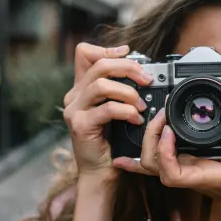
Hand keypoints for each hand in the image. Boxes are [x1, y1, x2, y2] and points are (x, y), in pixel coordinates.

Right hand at [63, 43, 152, 183]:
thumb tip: (142, 73)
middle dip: (128, 68)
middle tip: (147, 79)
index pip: (84, 54)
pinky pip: (107, 109)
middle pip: (99, 65)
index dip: (107, 49)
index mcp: (81, 88)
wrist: (100, 171)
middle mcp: (74, 96)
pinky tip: (136, 119)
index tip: (129, 53)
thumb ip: (120, 91)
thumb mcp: (115, 110)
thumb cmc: (111, 141)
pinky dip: (126, 111)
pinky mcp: (81, 125)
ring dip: (128, 92)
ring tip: (141, 104)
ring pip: (102, 85)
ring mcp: (75, 110)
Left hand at [112, 101, 220, 217]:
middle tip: (164, 113)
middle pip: (152, 164)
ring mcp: (184, 170)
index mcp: (202, 175)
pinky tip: (123, 155)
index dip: (164, 152)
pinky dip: (138, 158)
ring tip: (158, 116)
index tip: (170, 130)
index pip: (170, 172)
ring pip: (149, 162)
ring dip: (147, 139)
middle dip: (151, 137)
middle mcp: (188, 173)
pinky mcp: (185, 164)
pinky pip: (157, 161)